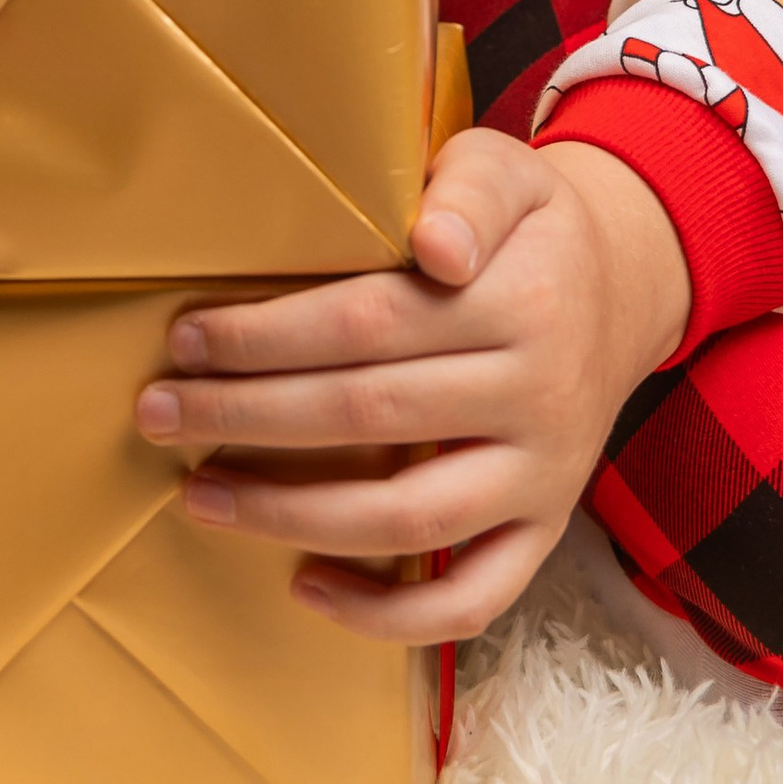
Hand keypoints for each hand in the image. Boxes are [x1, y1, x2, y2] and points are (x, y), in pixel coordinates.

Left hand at [134, 133, 689, 646]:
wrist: (625, 287)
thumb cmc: (530, 226)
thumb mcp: (507, 171)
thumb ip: (468, 190)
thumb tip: (437, 245)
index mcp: (521, 300)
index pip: (369, 324)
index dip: (269, 336)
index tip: (186, 338)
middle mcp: (538, 394)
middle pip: (370, 417)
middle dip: (247, 417)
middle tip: (157, 411)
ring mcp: (544, 474)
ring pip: (410, 518)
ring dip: (290, 514)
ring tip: (198, 495)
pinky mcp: (545, 530)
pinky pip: (473, 598)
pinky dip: (387, 613)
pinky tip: (305, 586)